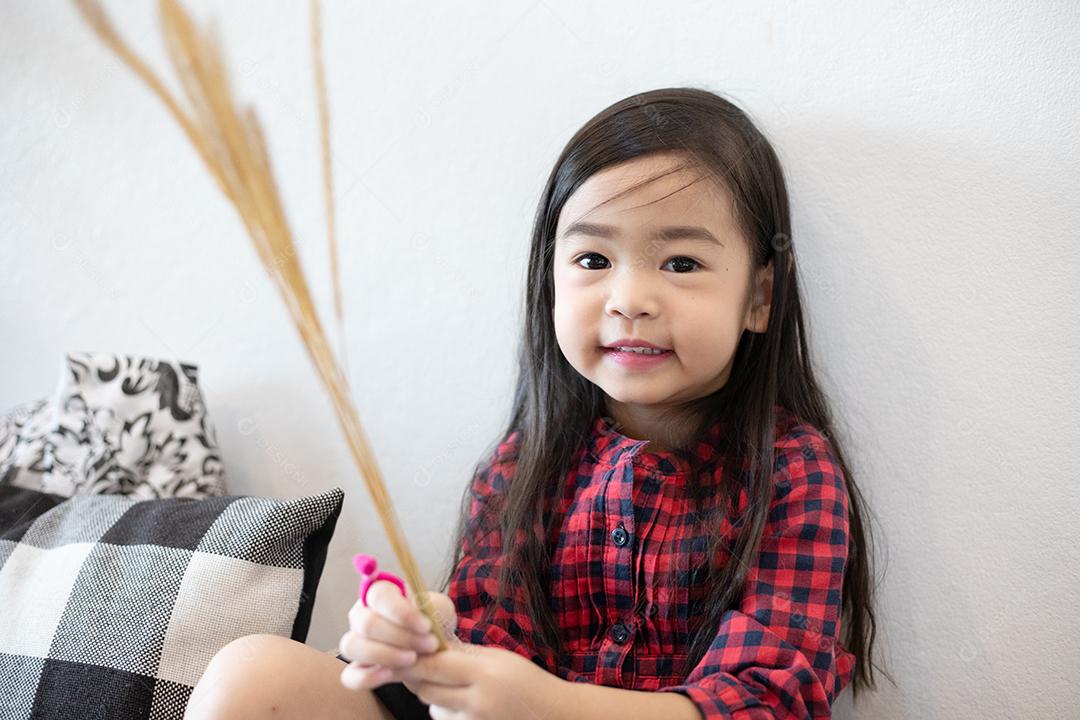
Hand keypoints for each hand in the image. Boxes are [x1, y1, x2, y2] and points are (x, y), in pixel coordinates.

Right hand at [339, 581, 456, 690]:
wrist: (436, 651)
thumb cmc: (434, 624)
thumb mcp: (440, 609)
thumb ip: (429, 605)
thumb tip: (416, 606)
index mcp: (380, 595)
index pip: (379, 596)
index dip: (401, 612)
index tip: (426, 626)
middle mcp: (362, 615)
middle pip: (366, 623)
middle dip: (401, 637)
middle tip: (429, 645)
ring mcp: (356, 642)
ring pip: (352, 646)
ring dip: (385, 655)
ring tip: (413, 659)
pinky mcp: (357, 670)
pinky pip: (350, 676)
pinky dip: (367, 677)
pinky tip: (390, 675)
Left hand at [397, 642, 569, 719]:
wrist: (551, 714)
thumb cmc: (526, 681)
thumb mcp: (498, 658)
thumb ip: (463, 653)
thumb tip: (429, 645)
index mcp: (484, 674)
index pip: (435, 665)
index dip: (413, 658)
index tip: (401, 650)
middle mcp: (477, 703)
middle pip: (426, 690)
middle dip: (418, 677)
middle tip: (420, 664)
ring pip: (433, 707)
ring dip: (434, 695)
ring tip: (456, 686)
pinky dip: (446, 711)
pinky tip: (466, 703)